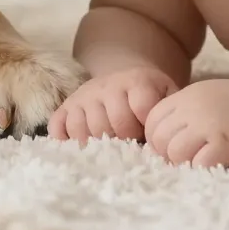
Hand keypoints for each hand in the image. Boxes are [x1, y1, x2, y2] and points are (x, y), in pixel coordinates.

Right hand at [48, 67, 179, 142]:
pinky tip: (80, 150)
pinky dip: (65, 142)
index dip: (147, 129)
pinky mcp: (66, 107)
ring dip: (97, 145)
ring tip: (109, 149)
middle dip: (125, 141)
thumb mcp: (168, 96)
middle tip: (130, 146)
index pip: (141, 107)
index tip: (150, 138)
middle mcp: (107, 85)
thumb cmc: (151, 96)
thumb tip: (165, 146)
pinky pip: (58, 127)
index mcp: (137, 81)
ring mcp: (83, 96)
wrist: (125, 79)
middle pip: (113, 123)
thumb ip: (170, 116)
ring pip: (84, 128)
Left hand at [144, 78, 228, 168]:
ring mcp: (207, 126)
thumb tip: (158, 138)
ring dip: (185, 163)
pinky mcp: (223, 145)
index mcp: (185, 97)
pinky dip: (202, 169)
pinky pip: (198, 164)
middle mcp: (192, 110)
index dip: (158, 139)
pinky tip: (214, 165)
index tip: (171, 147)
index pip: (152, 122)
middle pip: (160, 140)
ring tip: (201, 161)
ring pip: (175, 153)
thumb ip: (181, 111)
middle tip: (186, 159)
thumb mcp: (203, 96)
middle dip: (169, 154)